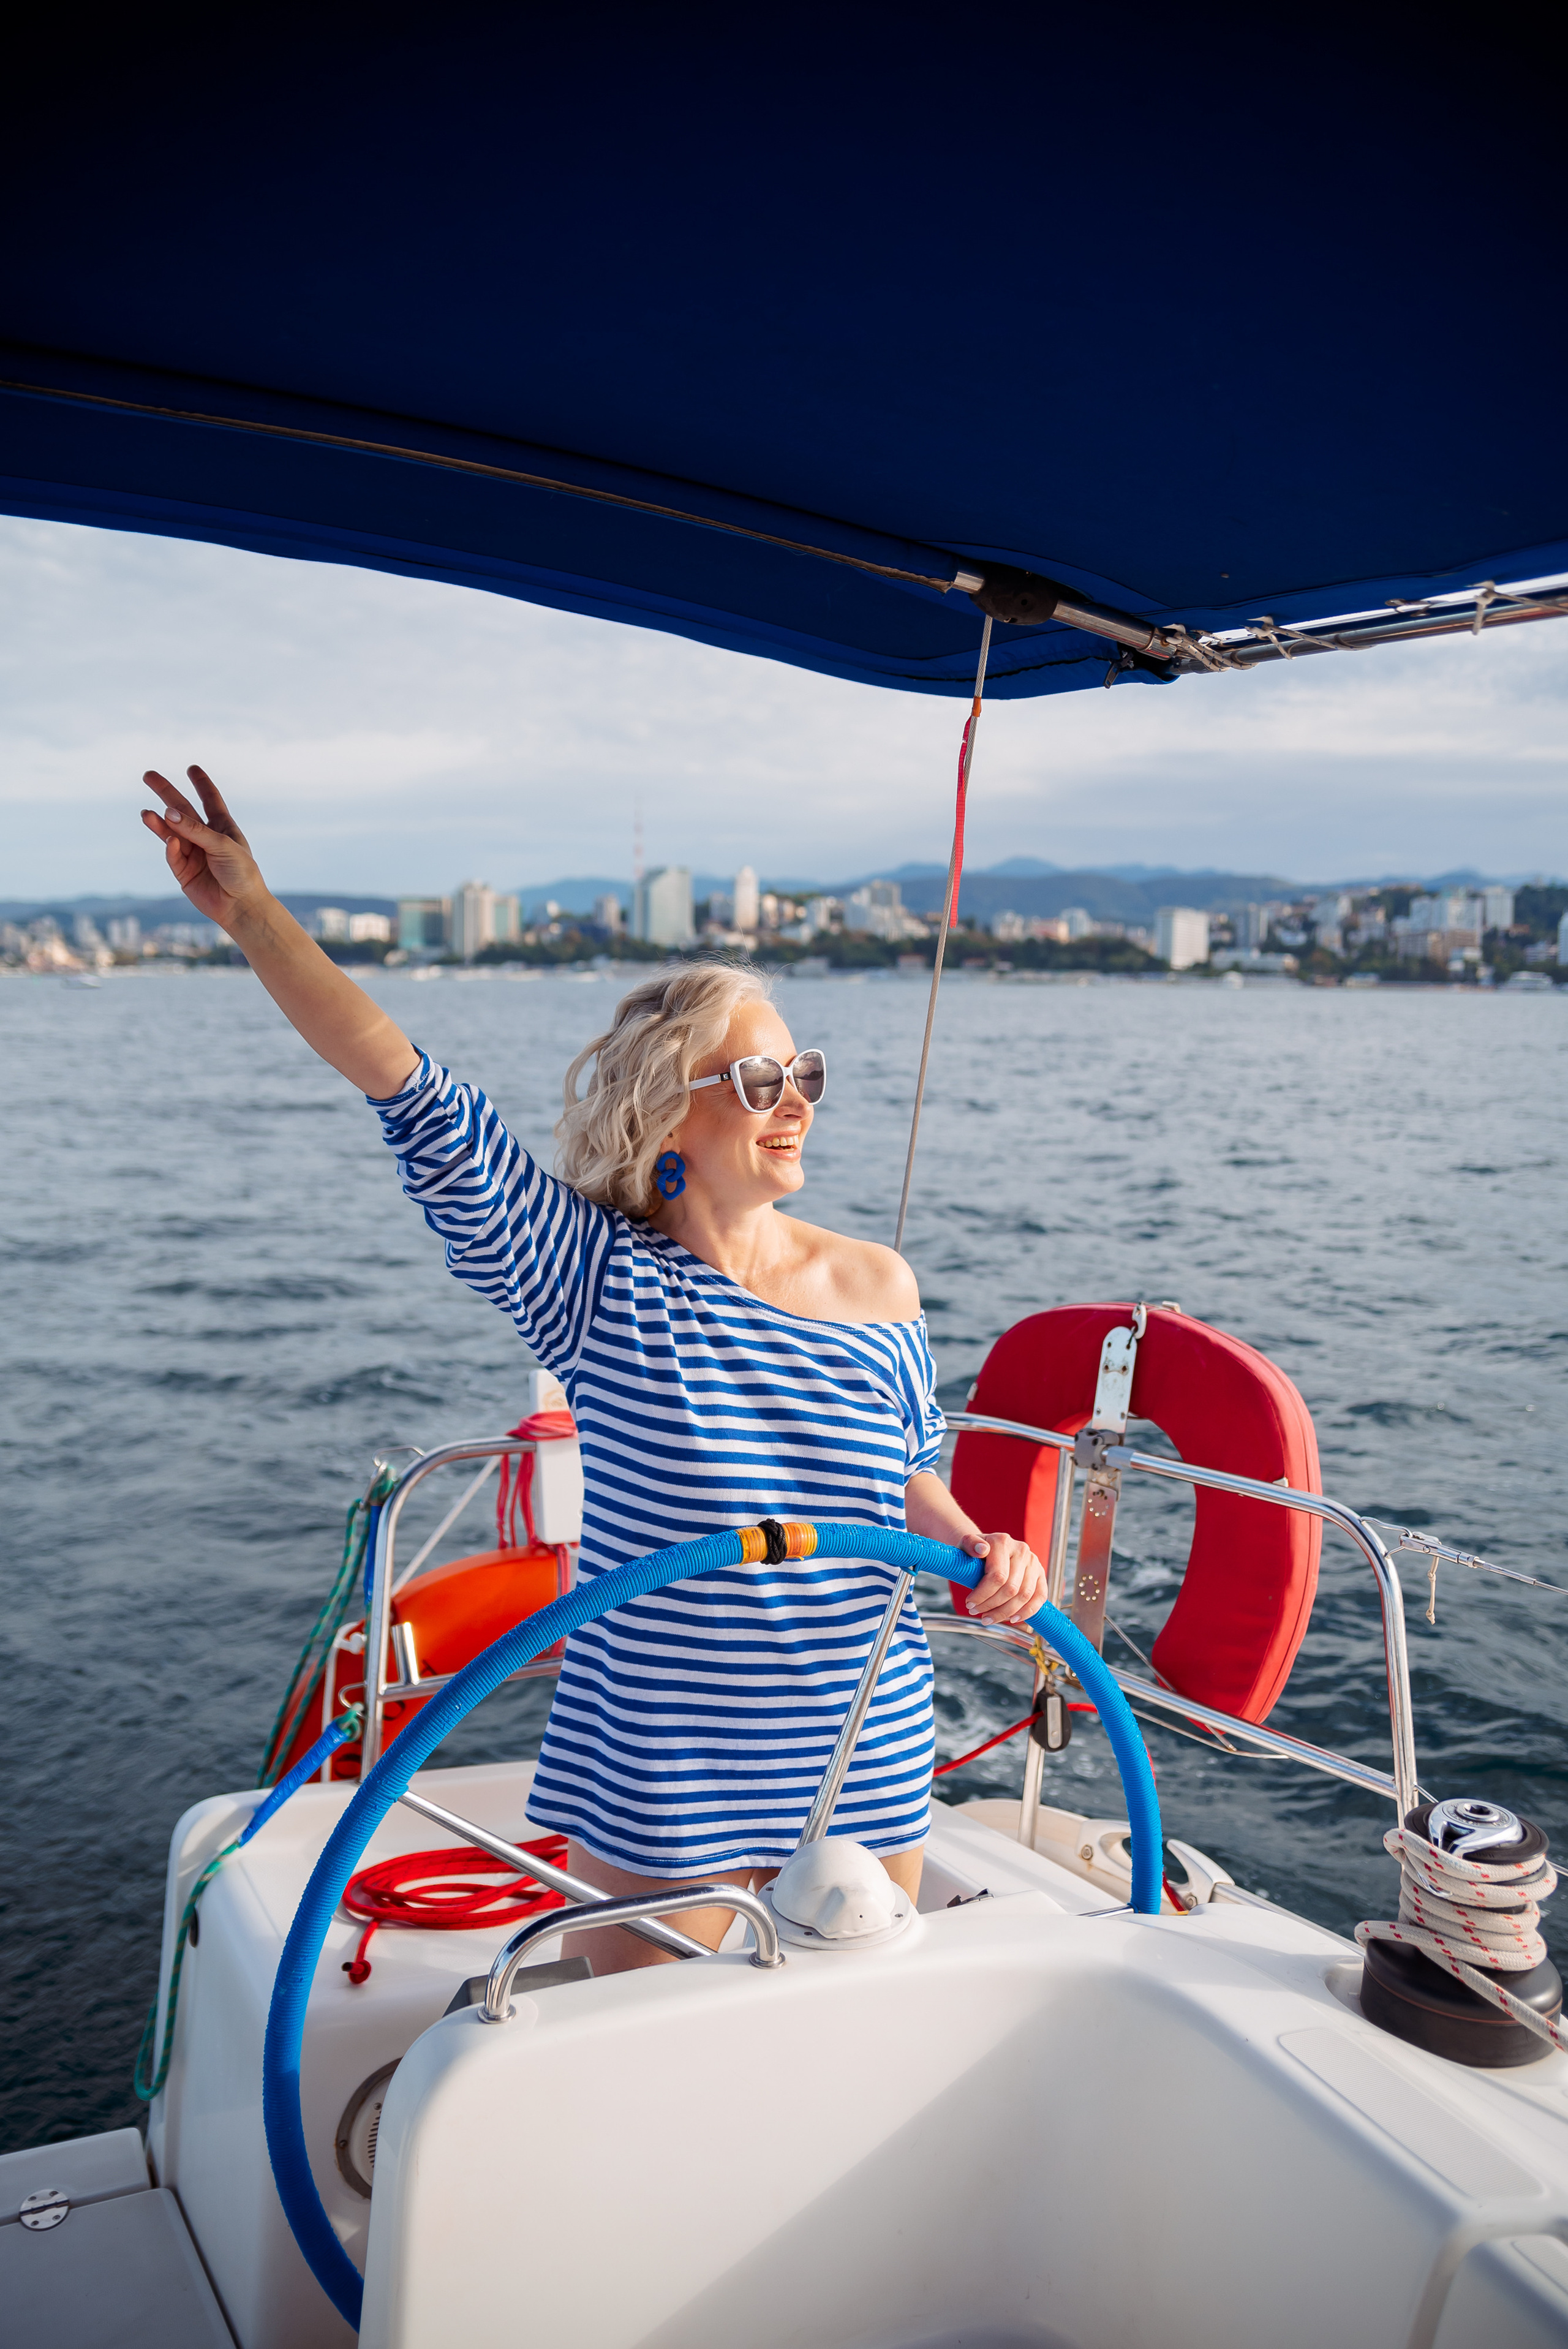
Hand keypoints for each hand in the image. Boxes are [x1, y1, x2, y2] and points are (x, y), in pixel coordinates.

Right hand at [141, 765, 266, 932]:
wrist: (241, 906)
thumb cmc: (241, 873)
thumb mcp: (222, 845)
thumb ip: (195, 829)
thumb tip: (168, 812)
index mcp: (223, 828)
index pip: (210, 800)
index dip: (201, 784)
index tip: (192, 768)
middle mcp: (206, 838)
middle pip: (182, 810)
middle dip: (166, 793)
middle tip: (148, 775)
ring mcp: (194, 854)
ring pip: (171, 832)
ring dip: (159, 822)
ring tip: (146, 814)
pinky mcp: (184, 871)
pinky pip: (173, 855)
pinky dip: (170, 847)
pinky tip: (170, 841)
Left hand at [962, 1531, 1046, 1624]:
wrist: (985, 1548)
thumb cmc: (974, 1551)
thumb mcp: (965, 1544)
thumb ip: (970, 1544)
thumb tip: (981, 1550)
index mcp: (1003, 1541)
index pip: (997, 1576)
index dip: (983, 1595)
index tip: (970, 1604)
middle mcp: (1021, 1550)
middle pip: (1010, 1588)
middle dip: (991, 1606)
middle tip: (976, 1612)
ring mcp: (1033, 1562)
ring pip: (1024, 1596)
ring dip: (1006, 1613)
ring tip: (989, 1618)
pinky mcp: (1040, 1574)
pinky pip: (1040, 1597)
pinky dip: (1027, 1612)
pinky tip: (1013, 1619)